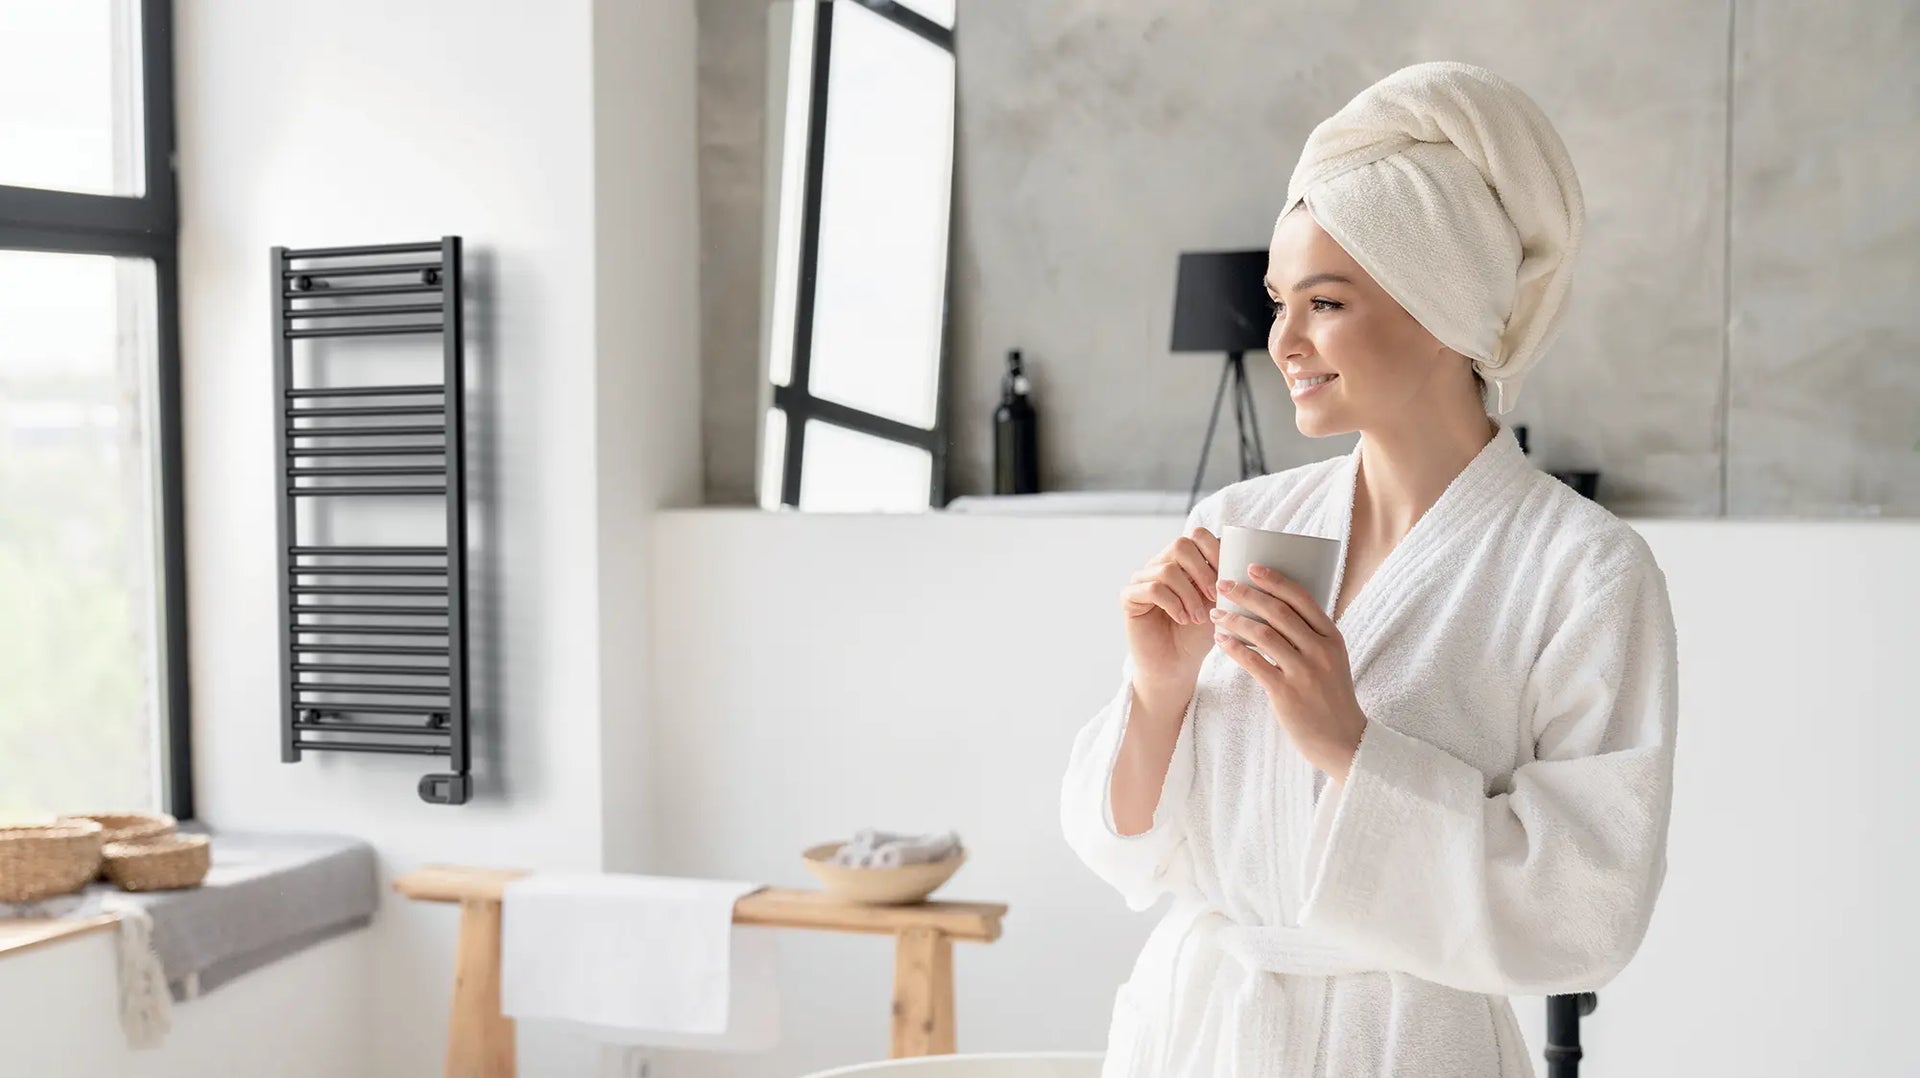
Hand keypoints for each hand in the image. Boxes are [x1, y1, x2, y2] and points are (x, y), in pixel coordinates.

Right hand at [1120, 526, 1220, 704]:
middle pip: (1180, 545)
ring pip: (1167, 569)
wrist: (1178, 665)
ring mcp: (1143, 579)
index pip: (1197, 535)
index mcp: (1184, 561)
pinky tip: (1182, 620)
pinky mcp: (1129, 597)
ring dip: (1189, 596)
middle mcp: (1161, 564)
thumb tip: (1237, 556)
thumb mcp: (1218, 602)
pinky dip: (1173, 604)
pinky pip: (1151, 589)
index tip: (1228, 577)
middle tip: (1214, 597)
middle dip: (1203, 572)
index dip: (1215, 551)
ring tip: (1198, 617)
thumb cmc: (1199, 635)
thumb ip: (1222, 577)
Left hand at [1210, 565, 1366, 781]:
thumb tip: (1275, 607)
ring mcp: (1304, 671)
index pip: (1302, 598)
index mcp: (1332, 637)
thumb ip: (1310, 635)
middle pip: (1278, 611)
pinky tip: (1220, 641)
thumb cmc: (1330, 695)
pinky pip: (1254, 663)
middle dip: (1247, 594)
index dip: (1275, 580)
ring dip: (1235, 620)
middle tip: (1223, 584)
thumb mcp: (1330, 659)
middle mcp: (1320, 650)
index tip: (1251, 567)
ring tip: (1215, 614)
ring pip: (1263, 634)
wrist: (1342, 739)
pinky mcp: (1286, 693)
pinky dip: (1234, 648)